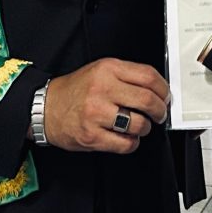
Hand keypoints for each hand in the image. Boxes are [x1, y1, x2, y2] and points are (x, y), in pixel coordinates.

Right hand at [42, 58, 170, 153]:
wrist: (46, 108)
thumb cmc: (76, 90)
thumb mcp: (100, 70)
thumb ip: (127, 75)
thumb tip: (157, 88)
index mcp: (108, 69)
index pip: (148, 76)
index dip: (163, 88)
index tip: (165, 95)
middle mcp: (102, 89)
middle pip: (147, 100)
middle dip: (160, 110)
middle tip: (160, 114)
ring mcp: (96, 113)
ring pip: (139, 124)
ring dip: (145, 128)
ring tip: (140, 125)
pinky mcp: (92, 136)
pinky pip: (125, 143)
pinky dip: (132, 142)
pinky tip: (127, 136)